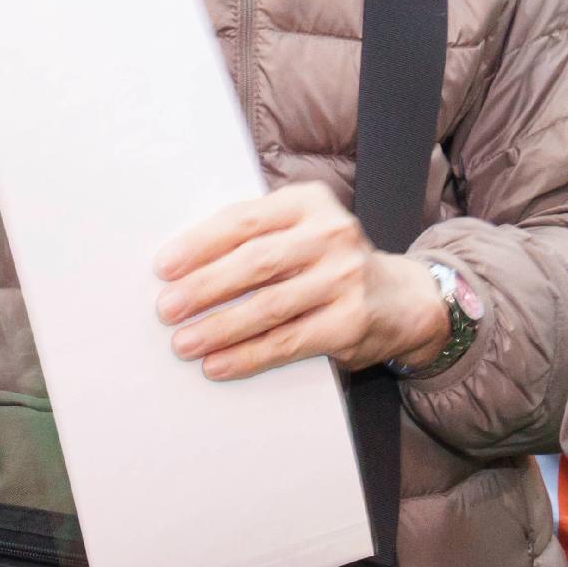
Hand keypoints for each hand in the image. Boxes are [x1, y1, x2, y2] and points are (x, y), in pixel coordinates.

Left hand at [153, 182, 447, 379]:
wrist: (403, 299)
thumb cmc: (330, 263)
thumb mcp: (302, 232)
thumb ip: (257, 238)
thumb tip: (183, 269)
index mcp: (309, 203)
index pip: (244, 220)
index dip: (200, 244)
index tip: (164, 267)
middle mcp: (331, 234)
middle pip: (255, 262)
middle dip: (204, 287)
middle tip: (167, 308)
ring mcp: (344, 278)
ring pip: (268, 306)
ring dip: (219, 328)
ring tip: (184, 343)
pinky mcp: (350, 321)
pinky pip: (288, 342)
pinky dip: (248, 355)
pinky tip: (218, 364)